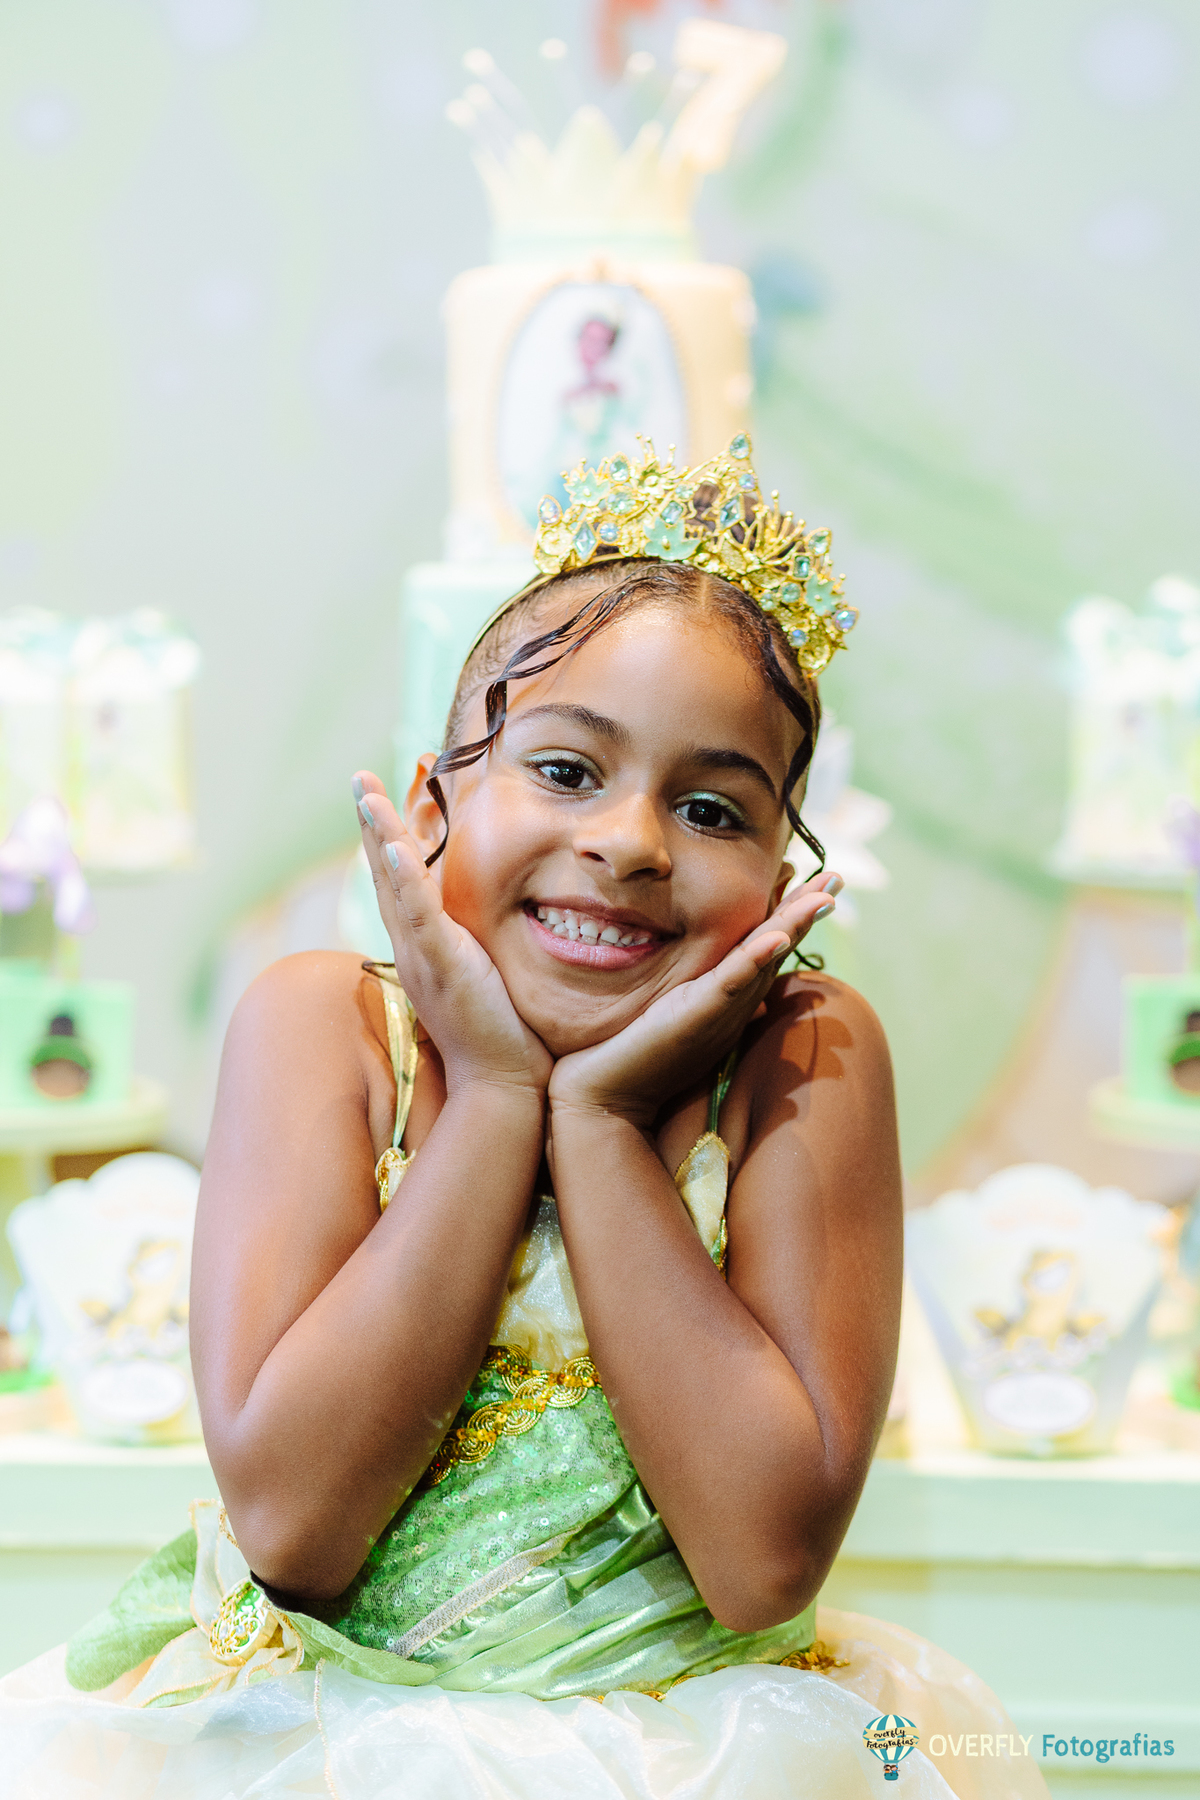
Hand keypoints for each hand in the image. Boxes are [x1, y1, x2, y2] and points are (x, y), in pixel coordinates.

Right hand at [354, 773, 551, 1096]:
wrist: (504, 1087)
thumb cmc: (505, 1036)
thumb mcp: (488, 976)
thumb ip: (482, 949)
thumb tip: (495, 926)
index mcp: (425, 947)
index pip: (402, 881)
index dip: (391, 836)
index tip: (388, 793)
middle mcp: (413, 948)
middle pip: (384, 873)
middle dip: (372, 822)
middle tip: (359, 777)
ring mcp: (423, 956)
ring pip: (393, 885)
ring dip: (378, 834)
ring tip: (365, 791)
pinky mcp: (443, 967)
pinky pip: (418, 916)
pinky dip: (403, 878)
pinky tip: (393, 845)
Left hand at [546, 875, 839, 1127]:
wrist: (610, 1099)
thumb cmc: (635, 1056)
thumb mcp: (674, 1015)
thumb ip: (698, 995)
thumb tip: (718, 977)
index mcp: (730, 998)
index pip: (767, 945)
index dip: (793, 914)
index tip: (817, 883)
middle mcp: (734, 1003)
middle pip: (778, 946)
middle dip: (808, 910)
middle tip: (837, 876)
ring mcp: (720, 1009)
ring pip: (764, 959)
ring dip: (795, 925)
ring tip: (823, 896)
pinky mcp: (698, 1015)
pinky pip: (731, 983)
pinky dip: (755, 959)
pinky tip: (777, 936)